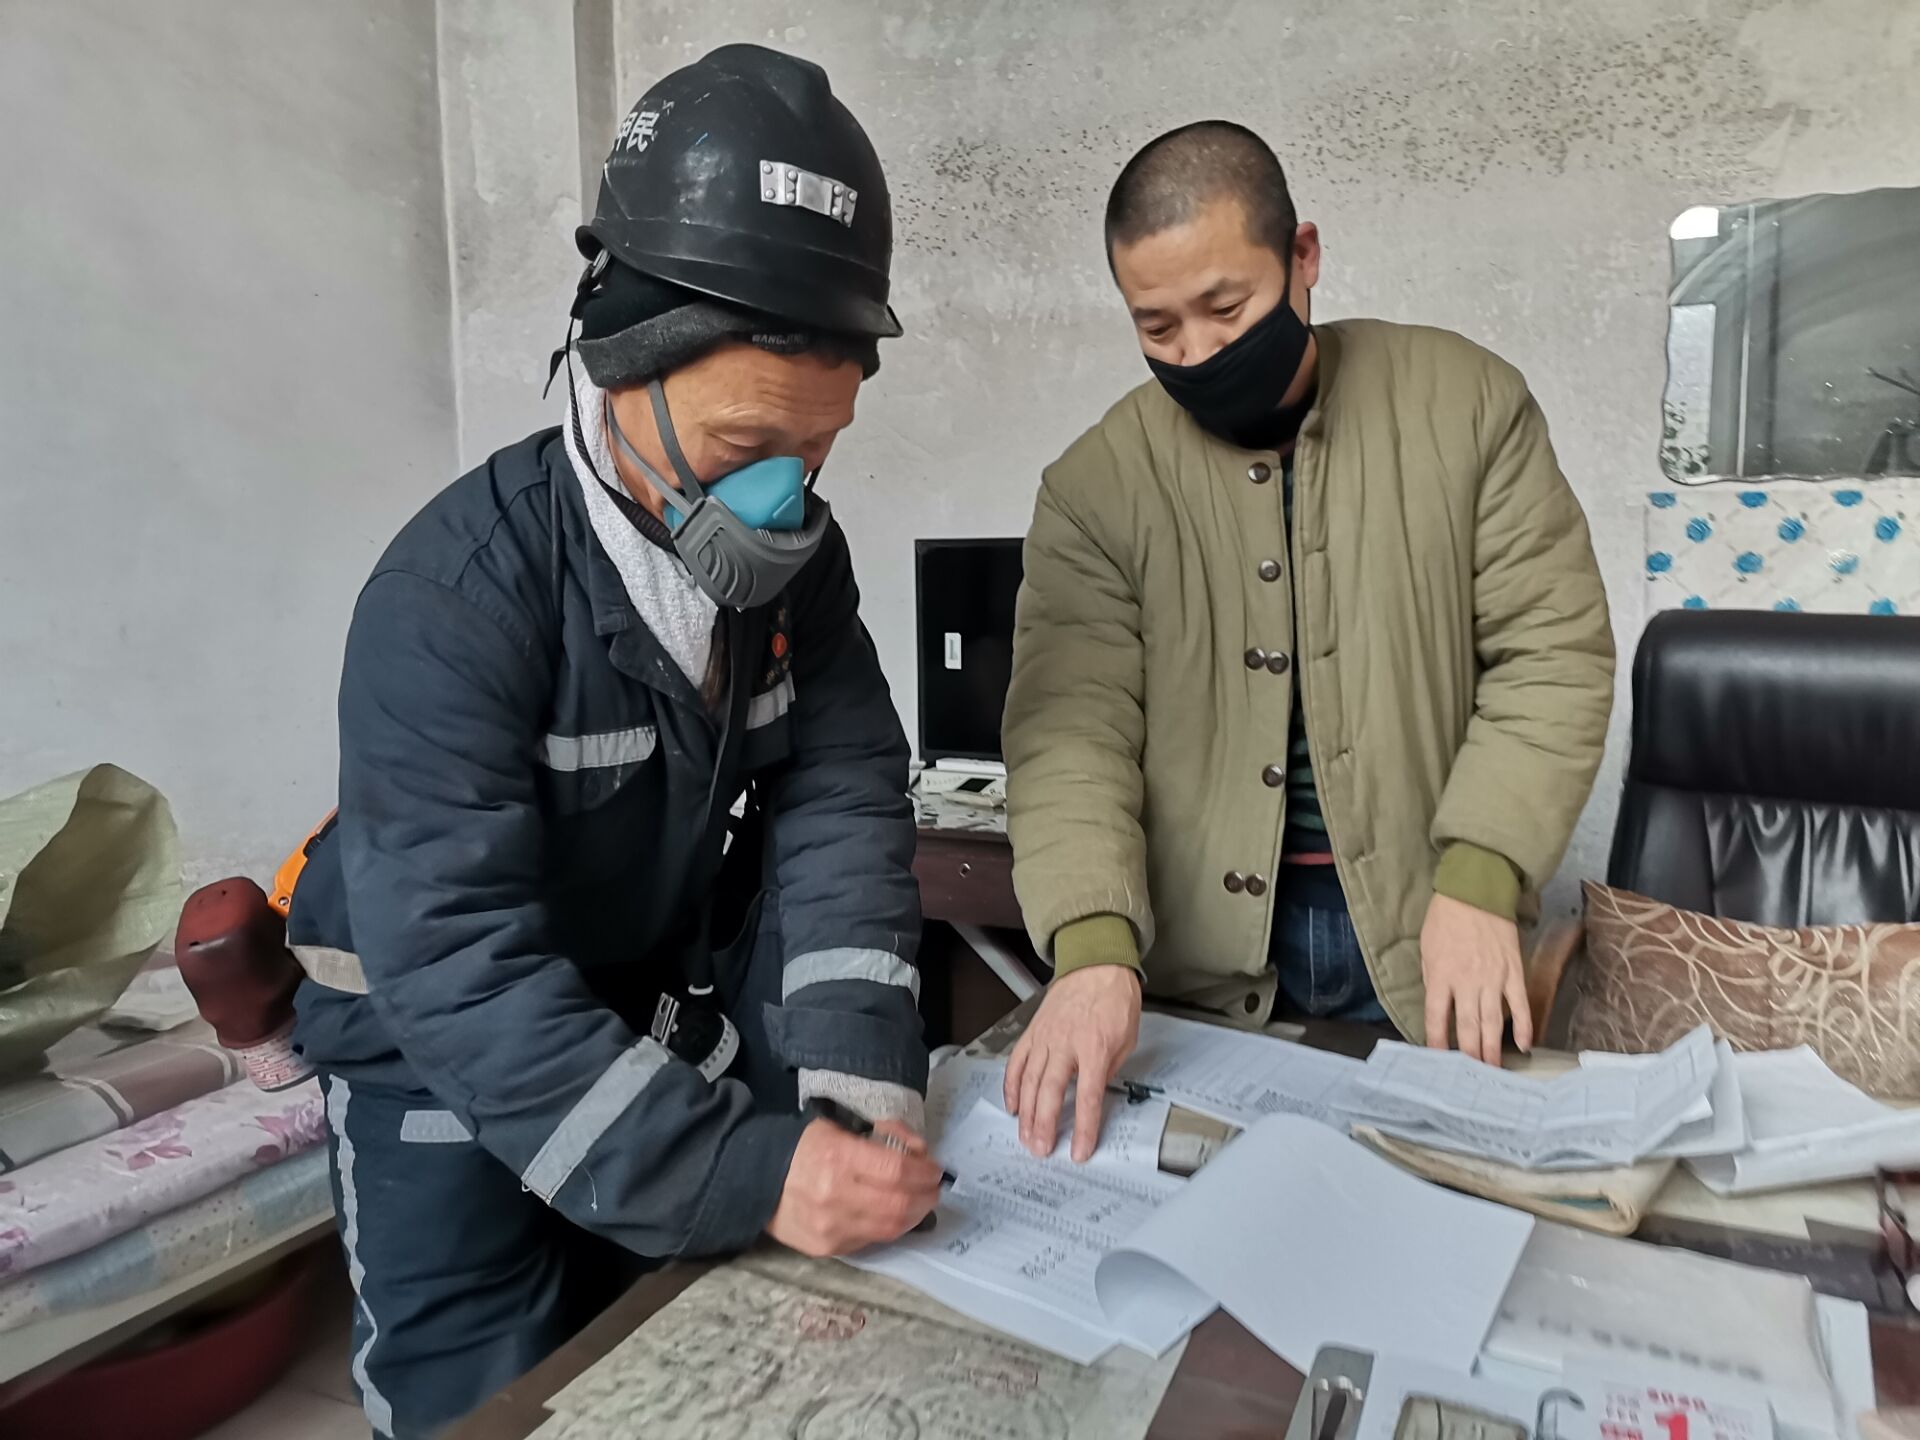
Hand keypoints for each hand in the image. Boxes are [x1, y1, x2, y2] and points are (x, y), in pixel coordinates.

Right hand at [767, 1117, 941, 1256]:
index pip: (897, 1169)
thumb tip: (918, 1151)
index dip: (924, 1171)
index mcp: (838, 1157)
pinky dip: (890, 1228)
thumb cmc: (801, 1148)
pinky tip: (894, 1215)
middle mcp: (835, 1195)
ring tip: (921, 1202)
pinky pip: (871, 1241)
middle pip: (899, 1203)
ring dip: (915, 1215)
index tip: (935, 1168)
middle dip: (926, 1196)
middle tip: (934, 1188)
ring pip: (890, 1228)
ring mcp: (831, 1227)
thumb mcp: (838, 1127)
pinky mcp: (827, 1248)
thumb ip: (881, 1135)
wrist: (755, 1180)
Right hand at [1004, 965, 1141, 1160]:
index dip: (1084, 1128)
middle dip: (1044, 1125)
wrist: (1096, 964)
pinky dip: (1011, 1086)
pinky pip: (1017, 1062)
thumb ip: (1108, 1069)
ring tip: (1025, 1137)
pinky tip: (1012, 1106)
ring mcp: (1045, 1038)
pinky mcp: (1032, 1032)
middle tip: (1040, 1150)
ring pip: (1028, 1081)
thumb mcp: (1127, 1039)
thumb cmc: (1115, 1000)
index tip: (1079, 1151)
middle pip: (1049, 1093)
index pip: (1087, 1097)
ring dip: (1025, 1113)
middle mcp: (1065, 1045)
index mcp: (1094, 1049)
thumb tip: (1094, 1094)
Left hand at [1419, 893, 1531, 1066]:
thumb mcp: (1427, 949)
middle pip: (1468, 1028)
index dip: (1437, 1042)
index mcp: (1441, 976)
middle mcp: (1467, 982)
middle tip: (1471, 1078)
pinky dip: (1522, 1026)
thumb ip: (1434, 979)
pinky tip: (1524, 1046)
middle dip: (1469, 1056)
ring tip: (1492, 1072)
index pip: (1437, 1019)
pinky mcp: (1514, 973)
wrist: (1476, 891)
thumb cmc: (1445, 919)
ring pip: (1493, 1023)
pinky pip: (1519, 1005)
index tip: (1437, 1061)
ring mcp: (1493, 979)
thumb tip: (1440, 1007)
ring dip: (1492, 1050)